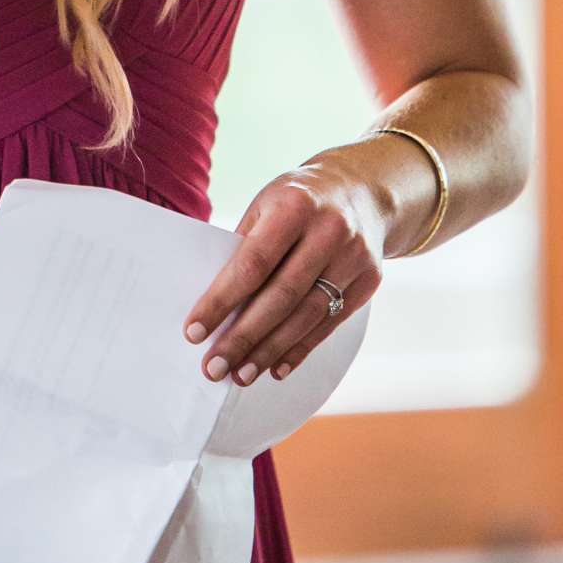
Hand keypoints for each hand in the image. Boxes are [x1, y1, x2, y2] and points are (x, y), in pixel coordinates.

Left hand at [181, 151, 389, 384]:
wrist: (363, 188)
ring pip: (307, 316)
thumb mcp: (267, 203)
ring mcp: (353, 257)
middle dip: (244, 337)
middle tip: (214, 367)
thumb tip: (216, 305)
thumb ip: (245, 247)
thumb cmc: (298, 200)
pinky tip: (276, 368)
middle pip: (281, 296)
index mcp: (294, 206)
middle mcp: (329, 231)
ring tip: (241, 374)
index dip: (222, 300)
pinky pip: (330, 323)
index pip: (253, 263)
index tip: (194, 331)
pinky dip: (301, 349)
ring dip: (270, 351)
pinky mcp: (368, 280)